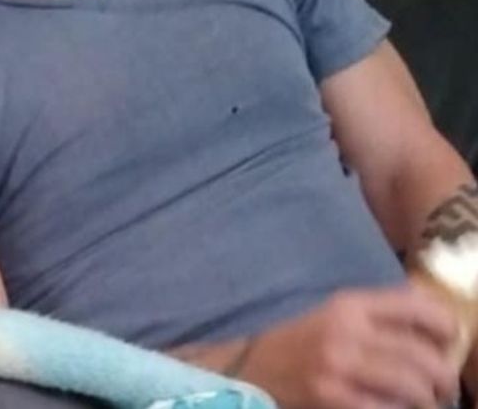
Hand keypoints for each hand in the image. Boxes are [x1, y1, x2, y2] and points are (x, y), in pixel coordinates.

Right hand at [248, 285, 458, 408]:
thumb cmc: (301, 341)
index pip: (416, 306)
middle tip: (444, 386)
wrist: (251, 367)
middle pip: (422, 354)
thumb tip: (433, 317)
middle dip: (444, 376)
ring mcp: (338, 367)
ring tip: (425, 402)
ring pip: (411, 386)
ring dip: (428, 400)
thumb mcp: (336, 314)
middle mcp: (345, 331)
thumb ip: (379, 314)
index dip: (445, 325)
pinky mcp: (331, 397)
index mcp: (349, 304)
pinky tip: (394, 408)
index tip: (451, 340)